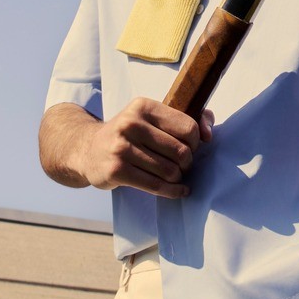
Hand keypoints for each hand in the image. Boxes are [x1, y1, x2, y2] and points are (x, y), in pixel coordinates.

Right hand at [76, 96, 213, 197]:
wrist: (88, 149)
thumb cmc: (130, 134)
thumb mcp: (153, 118)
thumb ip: (188, 118)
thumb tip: (209, 135)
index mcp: (144, 106)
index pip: (188, 127)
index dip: (195, 142)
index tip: (190, 148)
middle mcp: (131, 123)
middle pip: (181, 151)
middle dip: (186, 163)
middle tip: (181, 165)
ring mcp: (121, 147)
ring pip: (170, 171)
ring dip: (177, 178)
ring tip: (173, 175)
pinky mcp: (116, 170)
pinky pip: (156, 186)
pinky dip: (173, 192)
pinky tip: (179, 191)